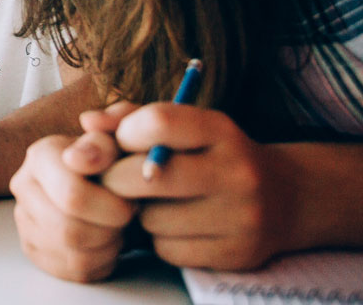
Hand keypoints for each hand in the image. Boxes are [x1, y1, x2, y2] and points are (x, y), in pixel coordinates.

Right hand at [9, 102, 137, 281]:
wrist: (105, 179)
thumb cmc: (117, 160)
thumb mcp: (123, 134)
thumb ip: (114, 124)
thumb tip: (87, 133)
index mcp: (41, 154)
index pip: (73, 196)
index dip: (114, 206)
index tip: (131, 198)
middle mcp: (24, 185)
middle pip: (70, 230)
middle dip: (110, 229)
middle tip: (127, 216)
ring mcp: (25, 219)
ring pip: (72, 252)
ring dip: (107, 245)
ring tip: (117, 226)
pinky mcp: (34, 247)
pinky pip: (70, 270)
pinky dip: (99, 261)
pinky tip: (106, 242)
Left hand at [102, 103, 289, 270]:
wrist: (285, 197)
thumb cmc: (211, 154)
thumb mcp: (184, 125)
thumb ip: (130, 117)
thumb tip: (88, 123)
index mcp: (221, 130)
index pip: (158, 122)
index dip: (125, 133)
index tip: (121, 143)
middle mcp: (237, 172)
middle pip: (147, 177)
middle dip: (118, 178)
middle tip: (117, 179)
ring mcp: (241, 217)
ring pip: (152, 219)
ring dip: (141, 213)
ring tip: (156, 203)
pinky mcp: (236, 254)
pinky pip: (168, 249)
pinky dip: (160, 240)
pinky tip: (176, 226)